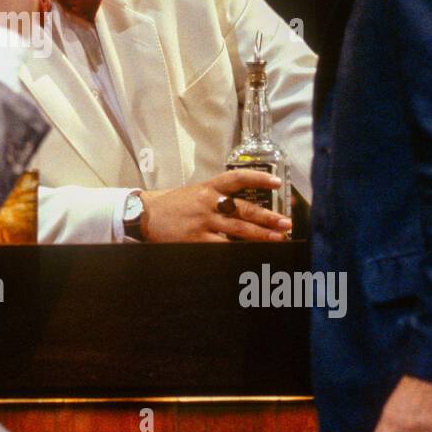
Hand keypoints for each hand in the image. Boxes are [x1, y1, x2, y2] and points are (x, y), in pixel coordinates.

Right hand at [138, 170, 292, 241]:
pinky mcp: (196, 240)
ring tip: (278, 239)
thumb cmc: (173, 205)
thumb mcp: (195, 193)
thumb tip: (246, 209)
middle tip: (286, 223)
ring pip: (237, 229)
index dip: (258, 179)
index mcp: (208, 187)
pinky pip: (222, 247)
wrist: (145, 216)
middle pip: (243, 209)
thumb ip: (218, 197)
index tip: (277, 182)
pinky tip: (251, 253)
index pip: (237, 178)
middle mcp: (207, 202)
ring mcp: (202, 222)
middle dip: (267, 217)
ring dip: (260, 235)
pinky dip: (238, 250)